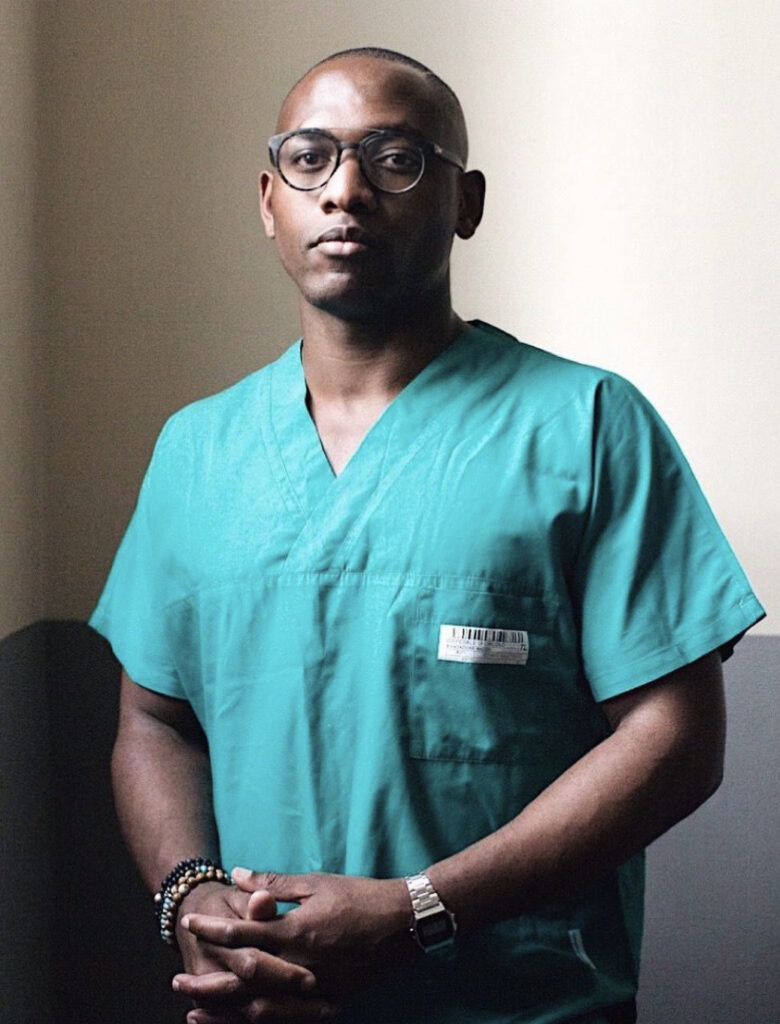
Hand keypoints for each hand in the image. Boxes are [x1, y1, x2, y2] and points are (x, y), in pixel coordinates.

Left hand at [175, 870, 413, 1005]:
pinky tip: (241, 1018)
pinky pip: (286, 1020)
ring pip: (260, 1009)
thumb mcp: (315, 883)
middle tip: (177, 981)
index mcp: (297, 932)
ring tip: (196, 1010)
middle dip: (207, 983)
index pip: (243, 935)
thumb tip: (235, 875)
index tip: (187, 924)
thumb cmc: (359, 896)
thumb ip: (272, 884)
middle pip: (243, 981)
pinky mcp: (329, 1003)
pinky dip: (258, 1021)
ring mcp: (316, 990)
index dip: (211, 930)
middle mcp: (302, 966)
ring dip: (225, 1011)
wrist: (404, 923)